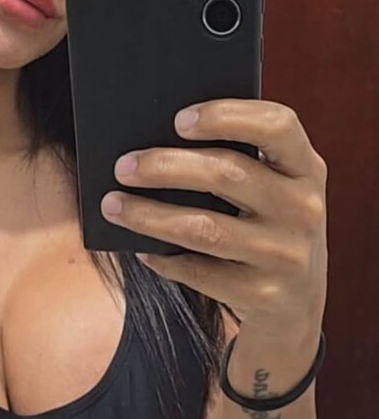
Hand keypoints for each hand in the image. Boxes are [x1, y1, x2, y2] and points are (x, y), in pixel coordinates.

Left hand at [100, 99, 327, 338]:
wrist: (296, 302)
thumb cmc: (267, 224)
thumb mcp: (273, 188)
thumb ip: (238, 160)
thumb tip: (154, 142)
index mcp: (306, 168)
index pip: (276, 125)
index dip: (226, 116)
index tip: (178, 120)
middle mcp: (303, 209)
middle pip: (227, 174)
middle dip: (165, 167)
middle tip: (123, 166)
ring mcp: (285, 255)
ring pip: (204, 228)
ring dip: (150, 215)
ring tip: (113, 205)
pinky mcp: (262, 294)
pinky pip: (199, 272)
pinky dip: (163, 258)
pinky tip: (140, 248)